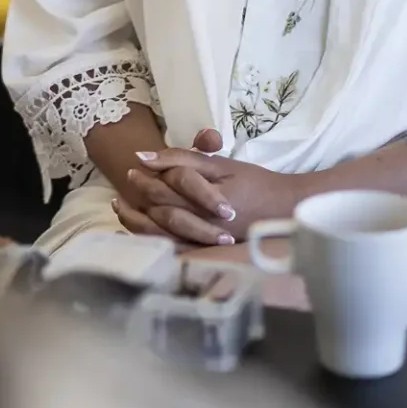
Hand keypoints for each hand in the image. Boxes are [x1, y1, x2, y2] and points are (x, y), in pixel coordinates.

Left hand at [122, 140, 305, 244]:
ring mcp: (203, 240)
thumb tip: (144, 156)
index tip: (135, 163)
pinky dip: (149, 236)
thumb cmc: (254, 183)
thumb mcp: (222, 164)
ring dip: (137, 216)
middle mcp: (203, 221)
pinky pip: (168, 246)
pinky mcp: (204, 252)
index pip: (169, 184)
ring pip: (159, 230)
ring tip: (124, 203)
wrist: (282, 210)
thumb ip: (185, 160)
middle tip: (129, 178)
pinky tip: (138, 226)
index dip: (149, 173)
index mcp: (208, 196)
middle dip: (141, 191)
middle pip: (162, 205)